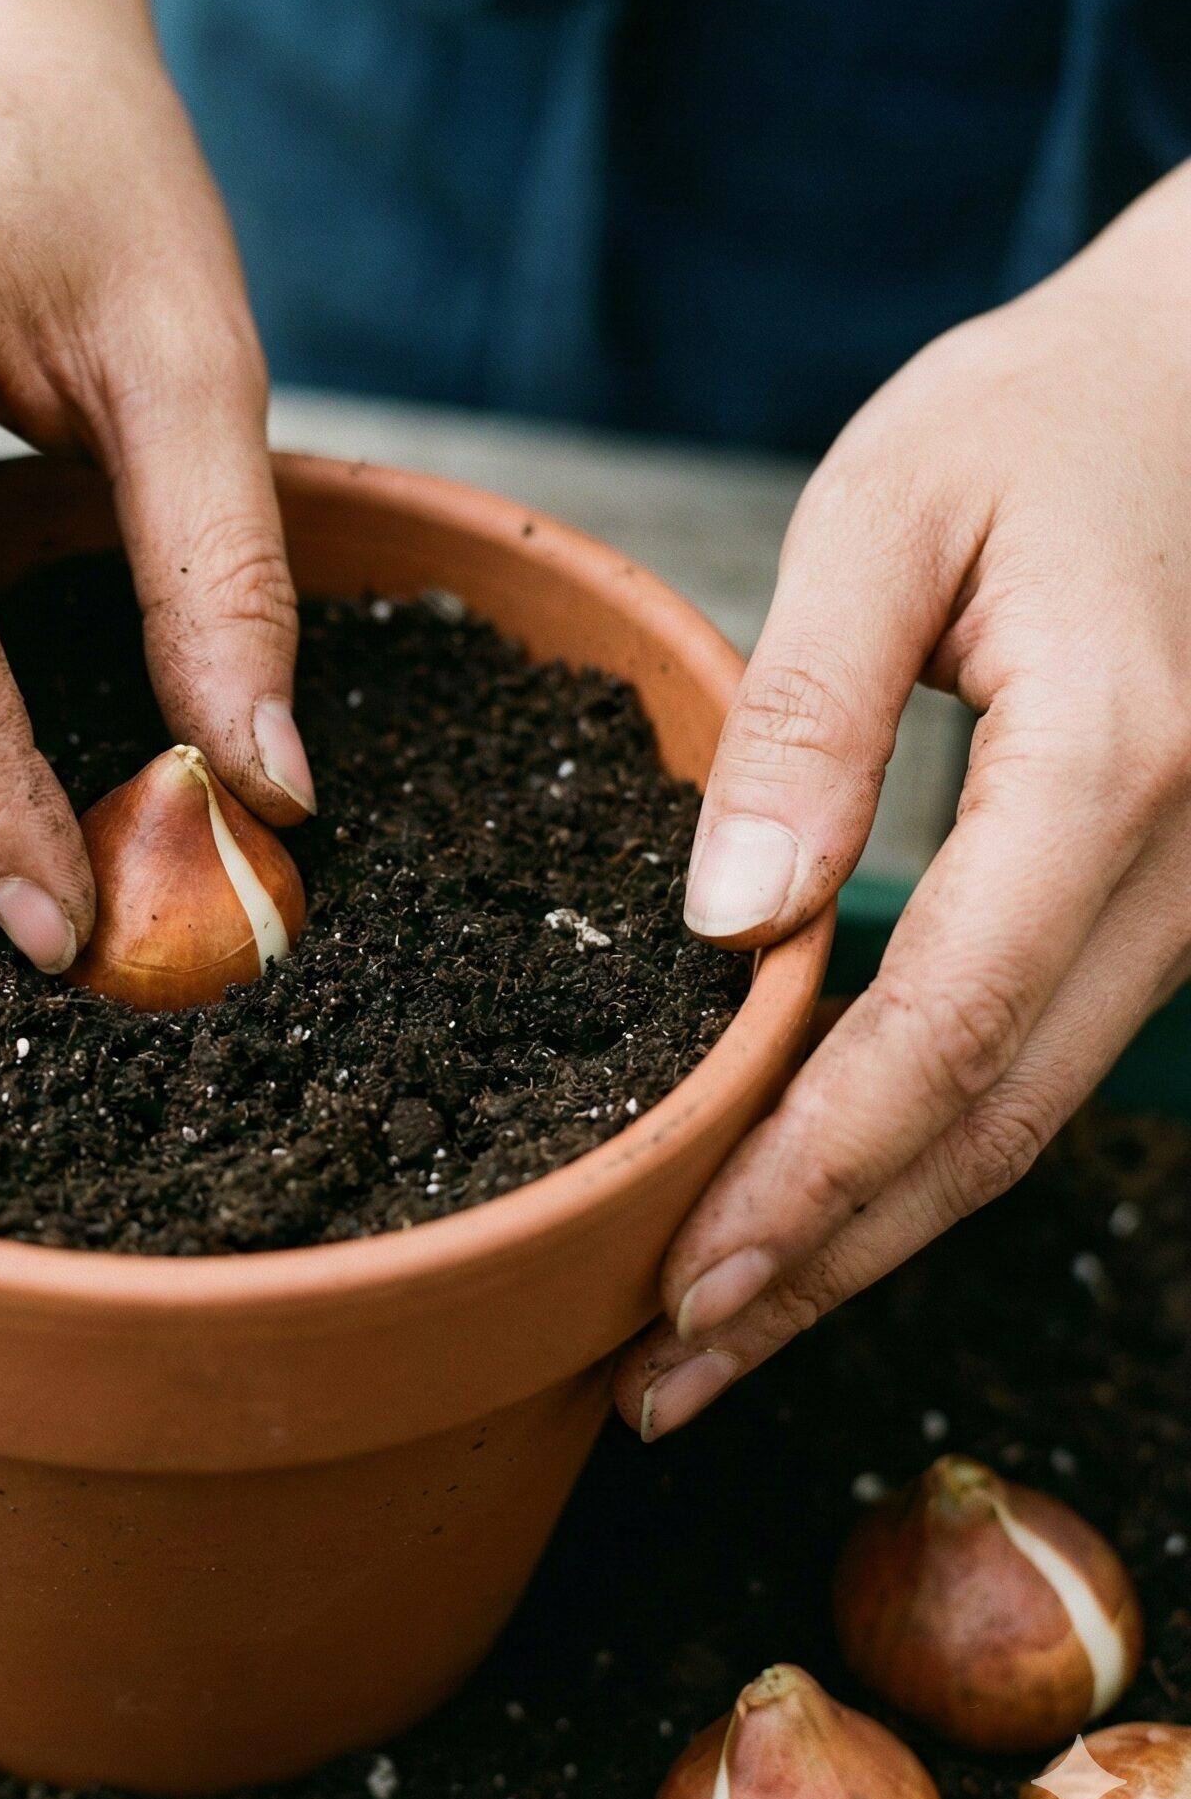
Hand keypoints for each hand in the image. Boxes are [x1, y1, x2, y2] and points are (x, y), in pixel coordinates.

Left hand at [620, 164, 1190, 1440]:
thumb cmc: (1043, 418)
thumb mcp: (890, 512)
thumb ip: (811, 711)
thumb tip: (728, 924)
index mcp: (1114, 769)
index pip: (942, 1032)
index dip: (809, 1179)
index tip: (682, 1286)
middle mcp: (1184, 866)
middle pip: (986, 1124)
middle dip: (820, 1267)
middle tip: (660, 1380)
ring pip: (1019, 1119)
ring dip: (865, 1242)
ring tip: (713, 1337)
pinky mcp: (1155, 897)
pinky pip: (1032, 1058)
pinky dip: (916, 1154)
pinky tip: (818, 1207)